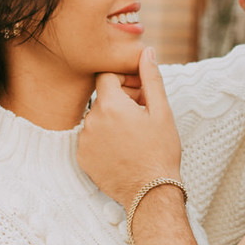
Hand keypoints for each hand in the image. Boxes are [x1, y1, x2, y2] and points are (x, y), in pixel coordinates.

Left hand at [79, 48, 182, 209]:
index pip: (106, 76)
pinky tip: (124, 148)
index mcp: (110, 105)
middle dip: (122, 98)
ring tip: (136, 132)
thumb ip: (151, 78)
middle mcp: (91, 120)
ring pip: (97, 117)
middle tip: (145, 111)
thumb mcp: (161, 112)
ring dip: (114, 118)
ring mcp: (84, 141)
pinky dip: (105, 137)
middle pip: (103, 97)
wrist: (150, 193)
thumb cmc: (160, 152)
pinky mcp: (82, 157)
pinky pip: (91, 137)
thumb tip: (147, 51)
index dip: (124, 79)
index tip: (140, 90)